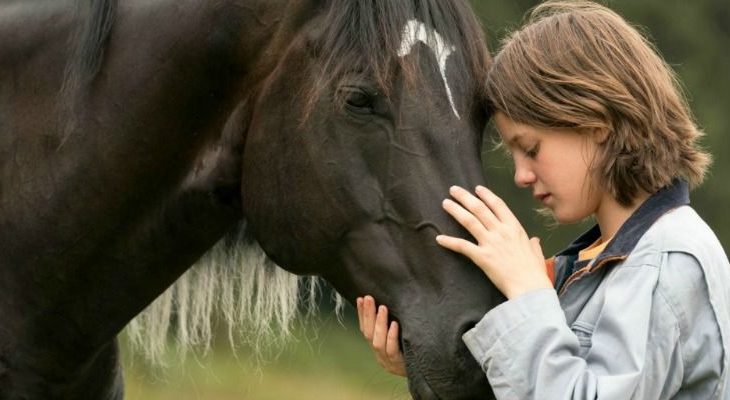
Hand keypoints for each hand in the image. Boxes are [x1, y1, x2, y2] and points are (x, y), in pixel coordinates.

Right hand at [356, 295, 406, 376]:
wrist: (425, 375)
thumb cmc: (412, 354)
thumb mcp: (400, 340)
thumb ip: (391, 327)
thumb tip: (386, 305)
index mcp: (377, 348)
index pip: (365, 329)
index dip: (361, 314)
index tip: (361, 298)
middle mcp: (379, 354)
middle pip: (369, 334)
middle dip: (368, 315)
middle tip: (369, 298)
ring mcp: (387, 361)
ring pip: (377, 342)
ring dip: (379, 323)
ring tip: (382, 308)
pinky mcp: (398, 365)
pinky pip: (392, 350)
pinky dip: (391, 336)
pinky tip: (394, 324)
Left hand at [435, 185, 552, 299]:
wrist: (529, 287)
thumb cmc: (534, 271)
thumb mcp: (536, 252)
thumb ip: (532, 244)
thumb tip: (534, 240)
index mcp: (514, 227)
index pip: (498, 205)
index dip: (486, 195)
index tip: (477, 188)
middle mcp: (501, 231)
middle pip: (479, 208)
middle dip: (465, 197)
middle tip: (453, 190)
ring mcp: (490, 243)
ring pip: (469, 221)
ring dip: (456, 210)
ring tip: (445, 203)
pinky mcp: (481, 256)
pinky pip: (462, 246)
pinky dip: (449, 241)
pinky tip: (439, 238)